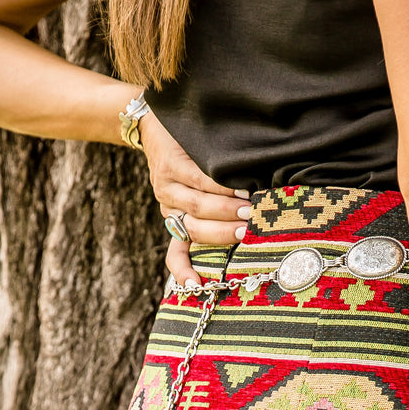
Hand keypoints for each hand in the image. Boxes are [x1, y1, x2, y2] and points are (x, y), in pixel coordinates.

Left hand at [137, 110, 251, 287]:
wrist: (156, 123)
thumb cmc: (187, 160)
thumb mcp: (195, 192)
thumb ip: (213, 215)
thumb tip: (252, 232)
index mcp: (176, 222)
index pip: (176, 255)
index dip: (184, 271)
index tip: (197, 287)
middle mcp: (169, 208)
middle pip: (197, 230)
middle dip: (225, 232)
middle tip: (251, 229)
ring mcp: (166, 187)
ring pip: (198, 206)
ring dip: (226, 209)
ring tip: (250, 208)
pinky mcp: (170, 165)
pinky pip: (198, 178)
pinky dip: (220, 184)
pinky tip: (239, 185)